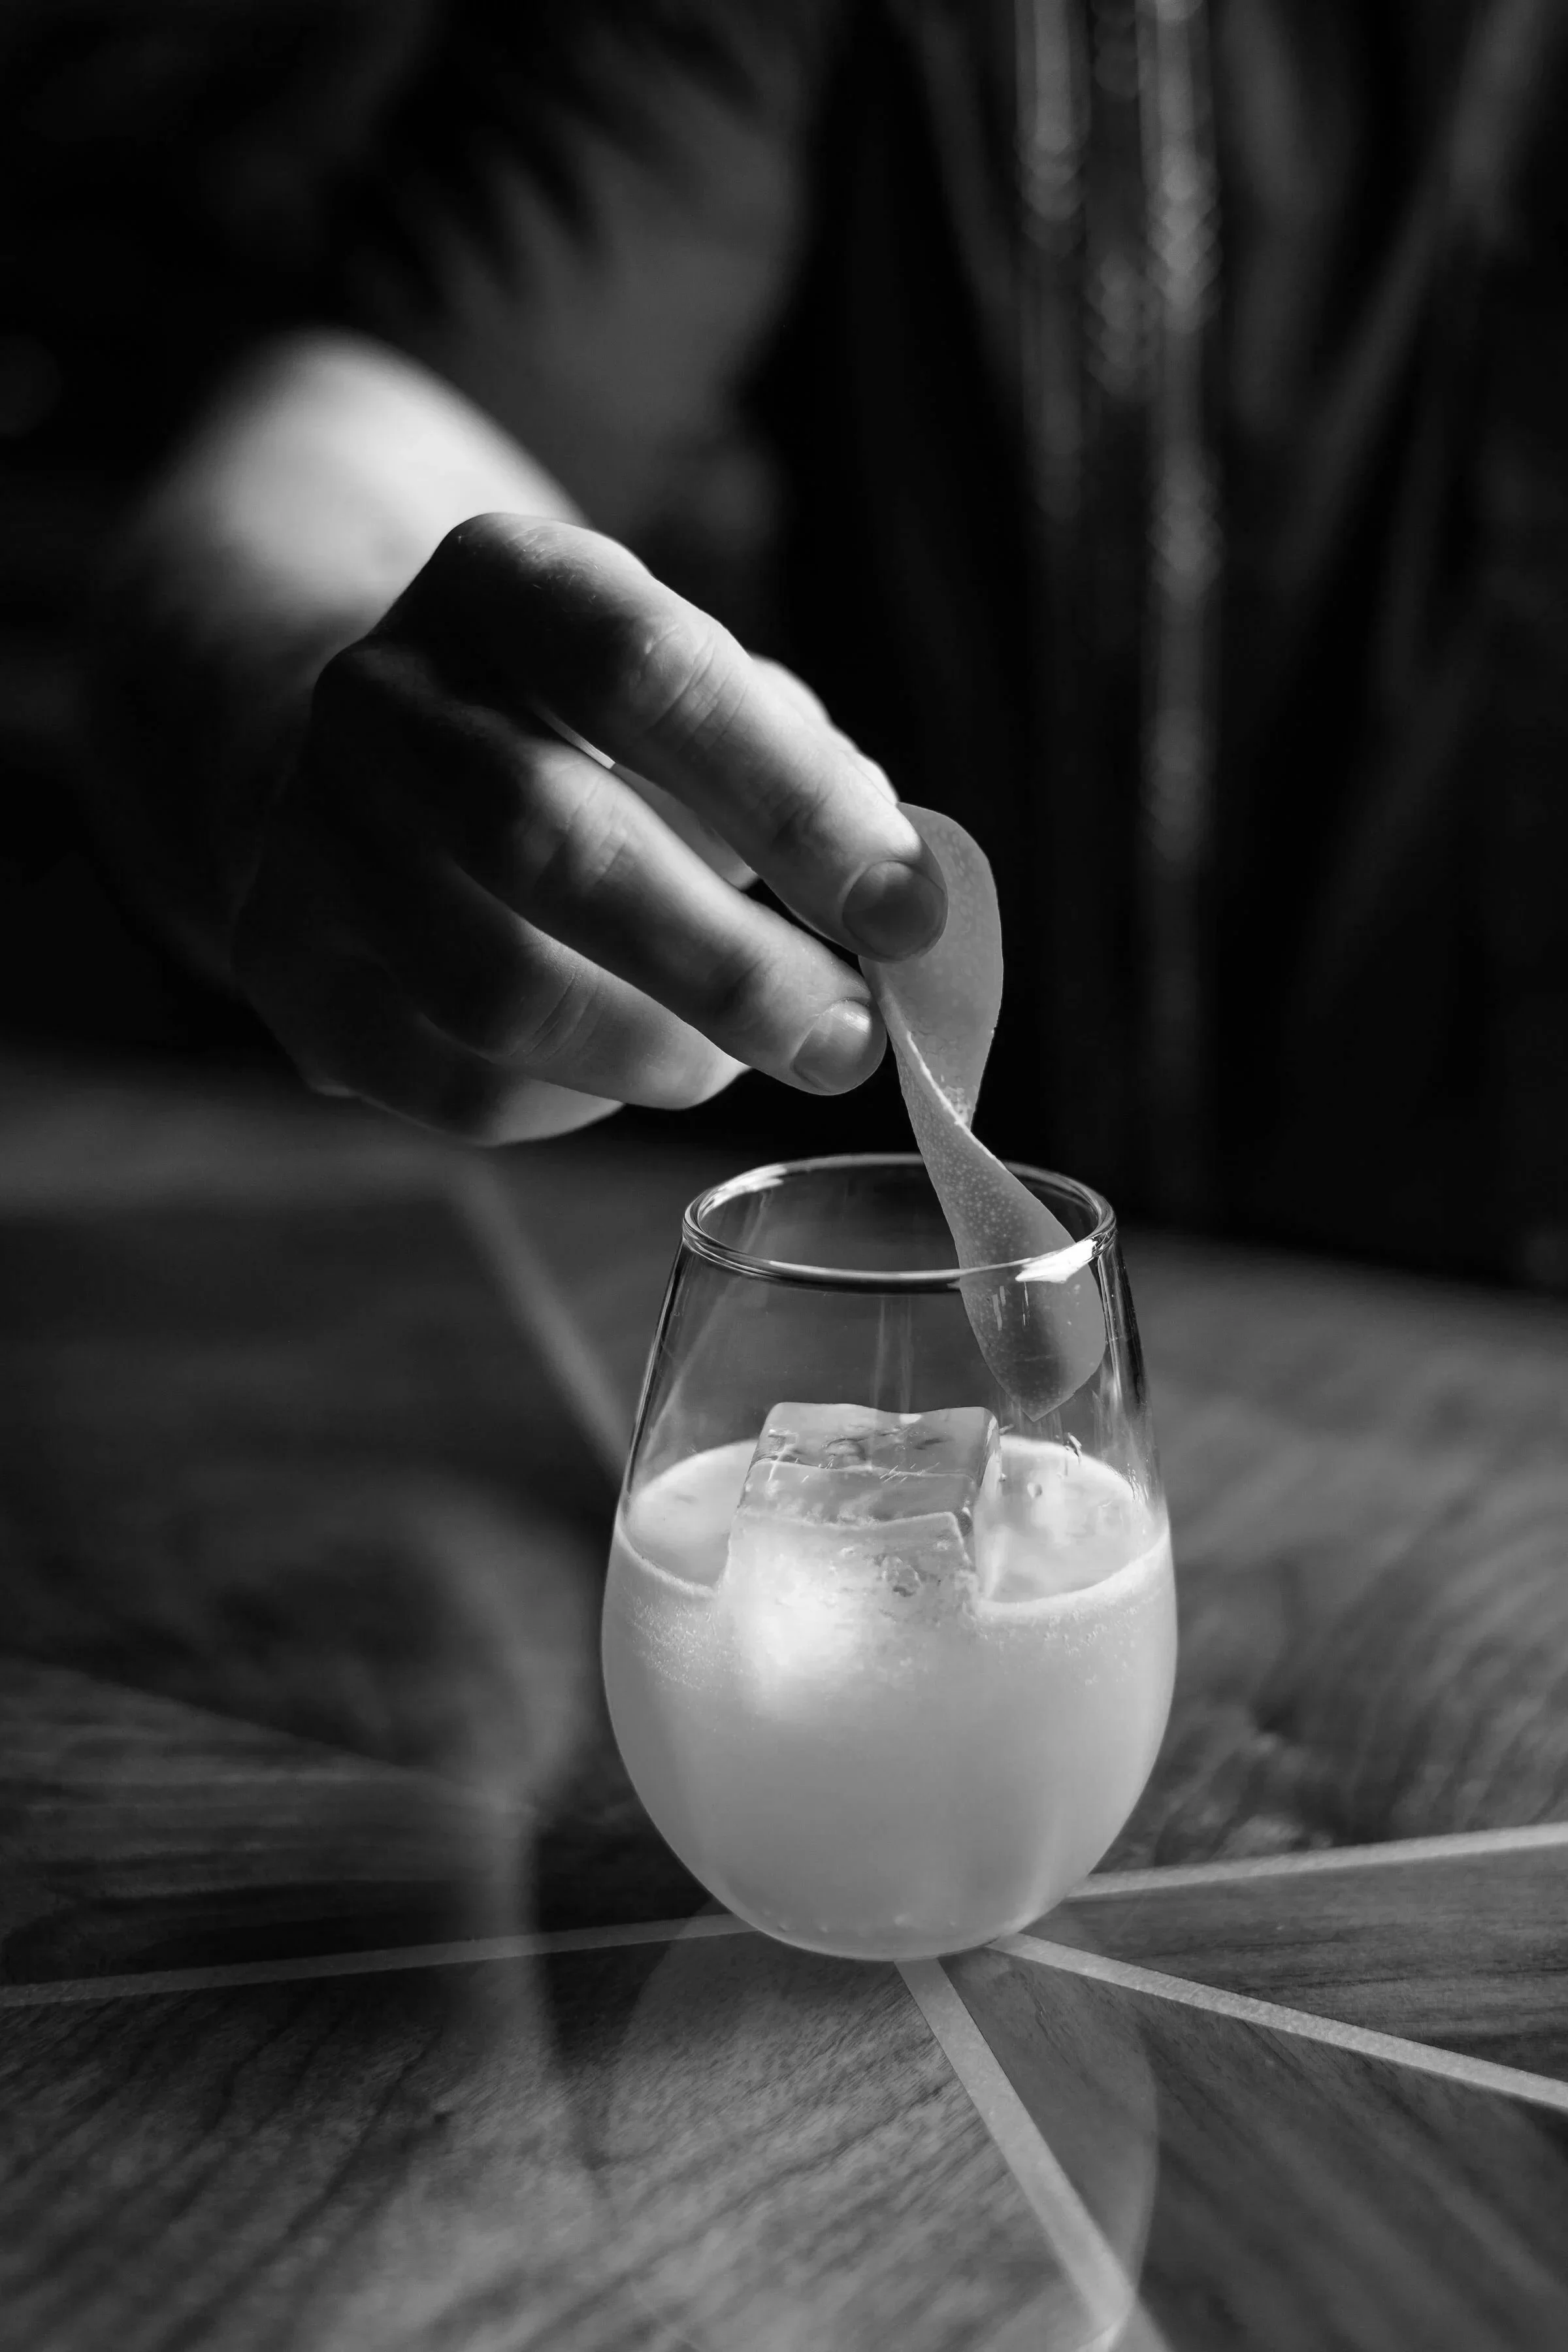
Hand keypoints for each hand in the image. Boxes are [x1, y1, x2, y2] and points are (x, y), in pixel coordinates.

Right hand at [232, 516, 945, 1140]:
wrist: (368, 760)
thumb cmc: (587, 735)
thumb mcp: (695, 698)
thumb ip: (802, 778)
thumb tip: (900, 905)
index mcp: (498, 581)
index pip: (643, 670)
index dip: (790, 800)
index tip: (906, 911)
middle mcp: (376, 695)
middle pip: (553, 840)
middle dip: (731, 965)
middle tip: (848, 1038)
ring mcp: (308, 836)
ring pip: (495, 988)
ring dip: (661, 1051)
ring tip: (749, 1059)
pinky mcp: (289, 968)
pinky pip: (455, 1081)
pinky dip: (579, 1100)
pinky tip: (637, 1069)